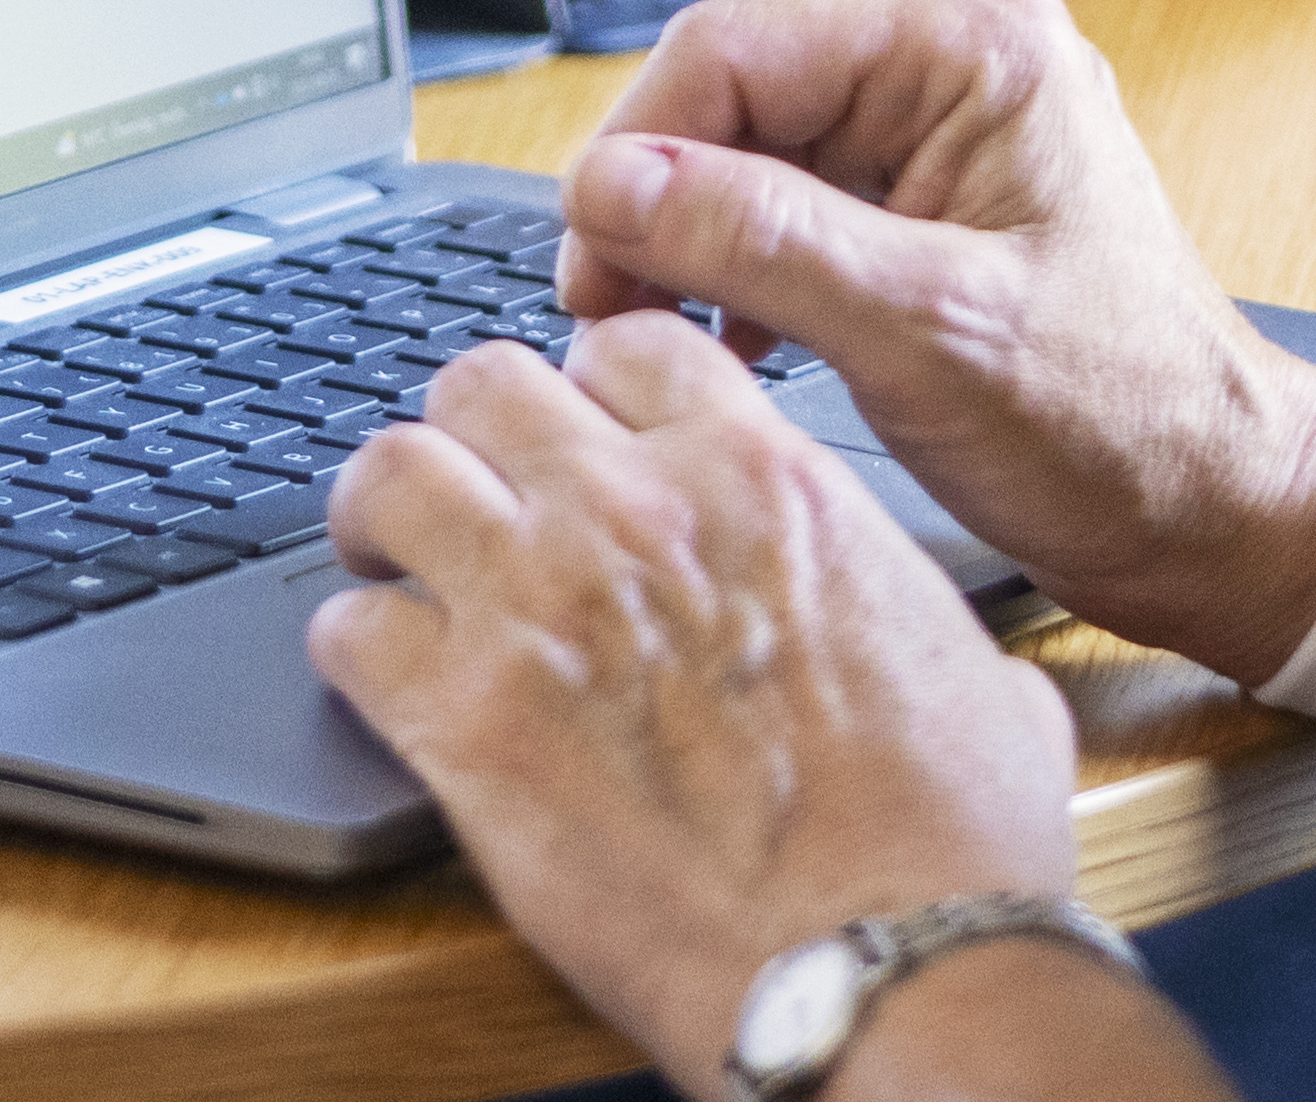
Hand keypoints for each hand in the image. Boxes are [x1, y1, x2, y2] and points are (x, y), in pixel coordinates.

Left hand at [308, 310, 1093, 1101]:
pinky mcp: (465, 724)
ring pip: (391, 472)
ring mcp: (536, 606)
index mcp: (758, 479)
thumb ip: (903, 607)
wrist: (888, 964)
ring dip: (383, 516)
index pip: (626, 350)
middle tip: (471, 494)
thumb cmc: (945, 842)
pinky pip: (347, 633)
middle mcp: (633, 513)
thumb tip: (919, 637)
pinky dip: (354, 649)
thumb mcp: (968, 668)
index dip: (592, 393)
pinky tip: (385, 683)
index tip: (582, 441)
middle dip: (471, 435)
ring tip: (391, 562)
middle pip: (483, 383)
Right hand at [552, 0, 1315, 685]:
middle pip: (730, 97)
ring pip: (747, 155)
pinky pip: (788, 206)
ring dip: (689, 244)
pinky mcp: (929, 203)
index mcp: (970, 43)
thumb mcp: (924, 332)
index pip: (731, 48)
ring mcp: (942, 131)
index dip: (637, 152)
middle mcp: (953, 61)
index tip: (589, 261)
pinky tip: (735, 344)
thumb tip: (609, 181)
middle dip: (656, 205)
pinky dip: (740, 272)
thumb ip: (760, 241)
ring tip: (663, 335)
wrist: (1223, 518)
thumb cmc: (1123, 426)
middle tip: (610, 314)